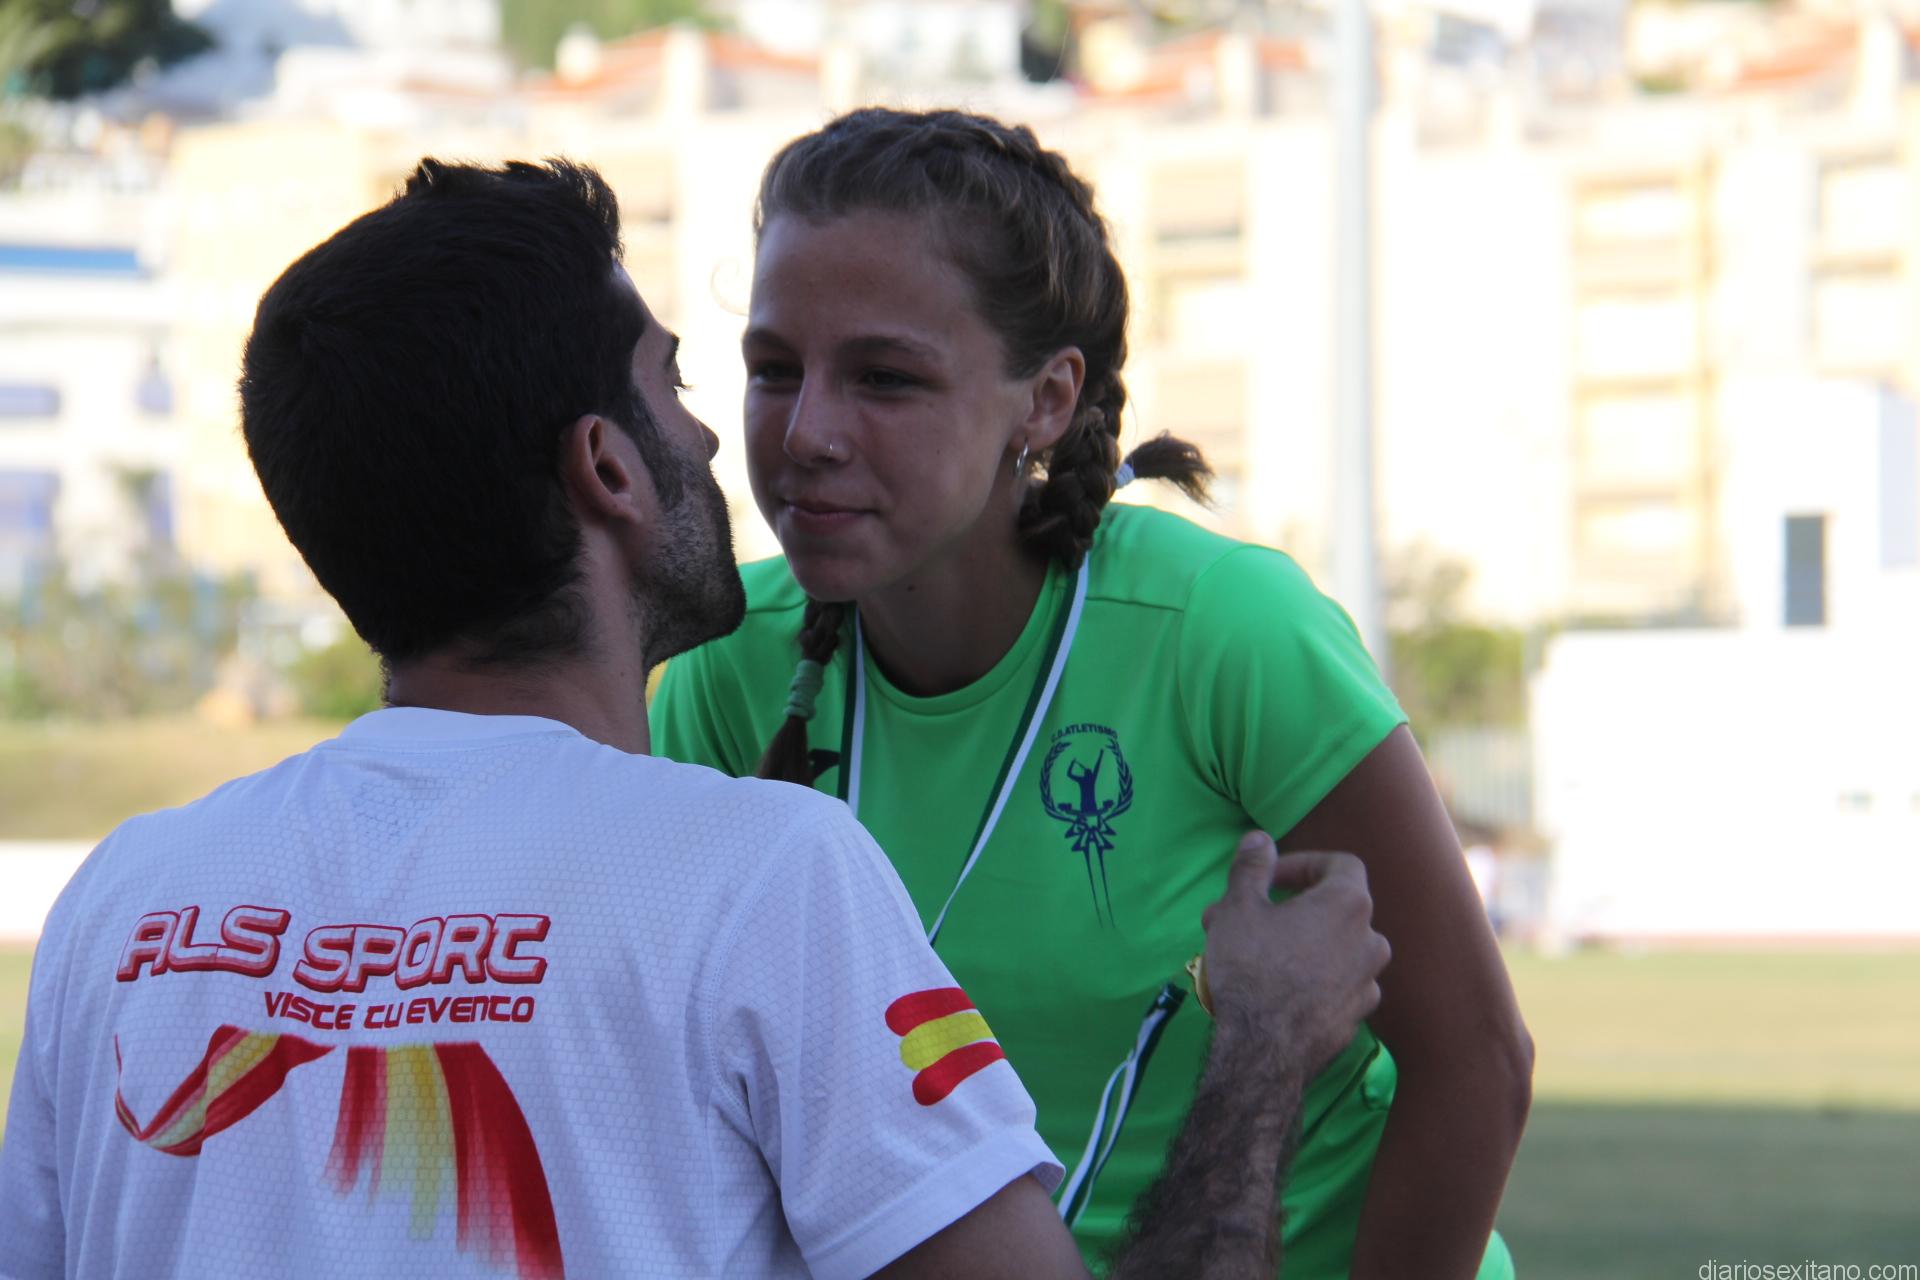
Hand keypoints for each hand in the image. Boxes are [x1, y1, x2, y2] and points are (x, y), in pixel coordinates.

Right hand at [1199, 832, 1389, 1078]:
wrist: (1265, 1051)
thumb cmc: (1252, 969)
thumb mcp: (1239, 908)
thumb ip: (1252, 867)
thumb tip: (1259, 839)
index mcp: (1349, 905)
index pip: (1341, 864)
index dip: (1304, 864)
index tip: (1270, 879)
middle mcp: (1370, 941)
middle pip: (1333, 909)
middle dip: (1287, 908)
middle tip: (1244, 920)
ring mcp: (1367, 983)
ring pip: (1333, 949)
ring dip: (1298, 943)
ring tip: (1253, 955)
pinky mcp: (1357, 1018)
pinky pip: (1335, 984)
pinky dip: (1310, 977)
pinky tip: (1274, 989)